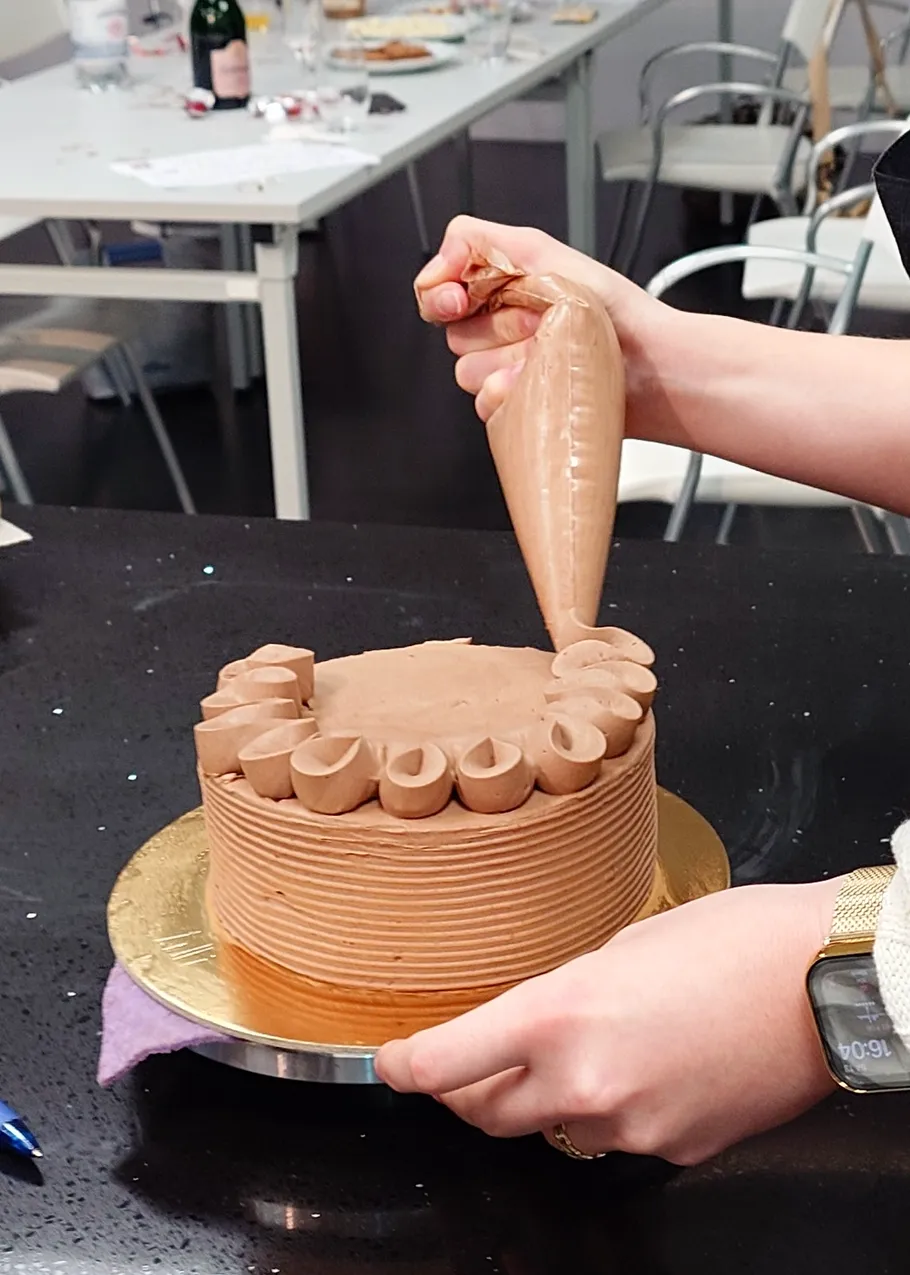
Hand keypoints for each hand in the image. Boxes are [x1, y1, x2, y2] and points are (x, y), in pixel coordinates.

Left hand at [376, 879, 841, 1165]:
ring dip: (548, 1099)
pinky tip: (648, 1067)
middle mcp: (584, 1084)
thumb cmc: (732, 940)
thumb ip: (564, 996)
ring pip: (556, 1129)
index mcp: (560, 1016)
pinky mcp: (674, 1149)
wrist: (824, 982)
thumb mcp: (621, 945)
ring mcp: (631, 1127)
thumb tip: (535, 1026)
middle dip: (468, 1089)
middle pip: (486, 1112)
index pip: (446, 1063)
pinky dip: (616, 1110)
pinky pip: (619, 1138)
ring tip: (588, 1050)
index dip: (406, 1067)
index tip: (392, 1063)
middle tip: (470, 1062)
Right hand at [414, 215, 665, 424]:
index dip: (439, 294)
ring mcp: (506, 369)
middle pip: (454, 332)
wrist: (649, 367)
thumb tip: (441, 257)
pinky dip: (512, 394)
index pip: (437, 289)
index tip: (457, 298)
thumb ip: (482, 242)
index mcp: (500, 288)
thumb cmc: (615, 312)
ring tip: (550, 353)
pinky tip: (542, 384)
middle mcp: (498, 329)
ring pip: (468, 371)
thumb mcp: (547, 253)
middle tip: (540, 321)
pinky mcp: (515, 406)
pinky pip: (485, 404)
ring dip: (508, 361)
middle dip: (496, 326)